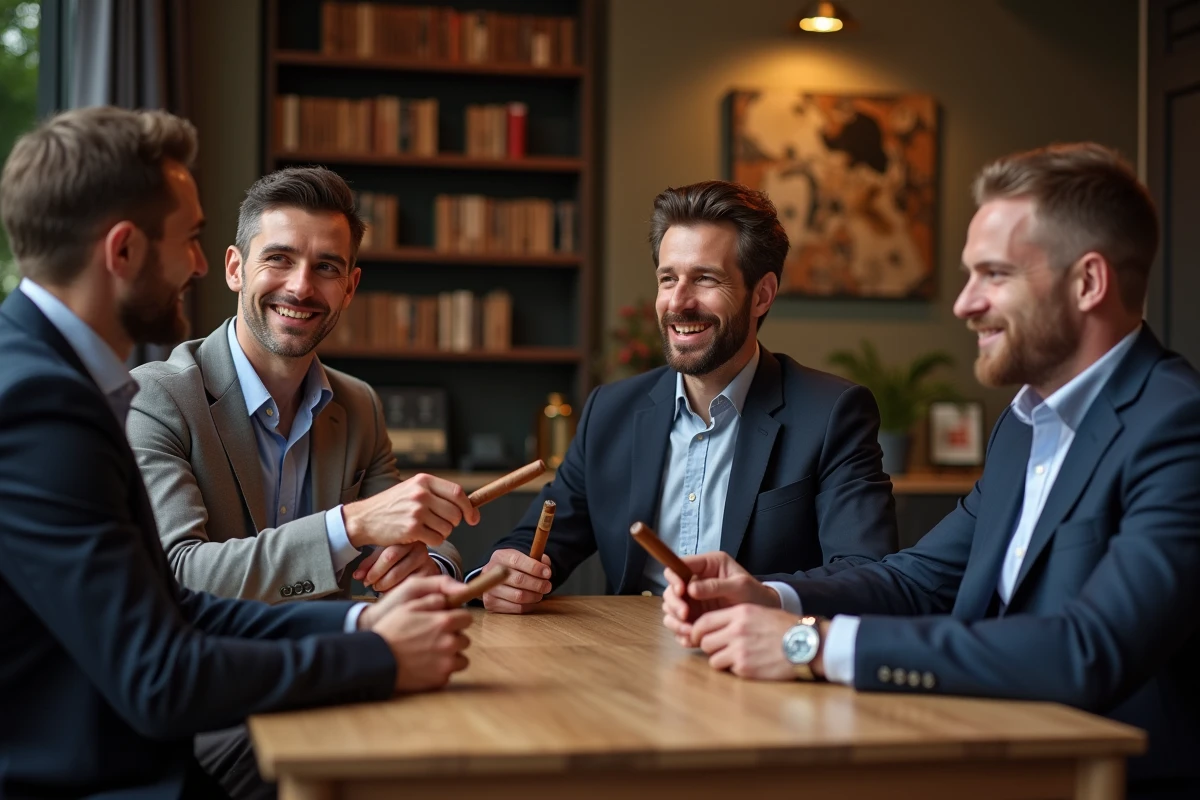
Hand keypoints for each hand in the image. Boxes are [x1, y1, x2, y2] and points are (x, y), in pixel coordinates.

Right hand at [342, 474, 479, 548]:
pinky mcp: (412, 528)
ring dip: (442, 533)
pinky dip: (433, 541)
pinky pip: (437, 539)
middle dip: (453, 523)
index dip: (469, 507)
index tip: (473, 518)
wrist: (365, 518)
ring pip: (448, 528)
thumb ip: (437, 493)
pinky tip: (420, 536)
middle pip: (455, 513)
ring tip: (426, 529)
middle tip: (440, 524)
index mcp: (424, 481)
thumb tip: (468, 506)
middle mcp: (421, 494)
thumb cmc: (391, 505)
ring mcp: (417, 511)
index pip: (458, 493)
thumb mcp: (412, 489)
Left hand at [354, 543, 440, 592]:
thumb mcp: (386, 556)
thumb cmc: (402, 560)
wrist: (424, 566)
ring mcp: (427, 562)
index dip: (373, 569)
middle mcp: (419, 548)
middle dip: (377, 576)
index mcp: (407, 539)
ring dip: (385, 585)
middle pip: (393, 563)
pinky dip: (396, 590)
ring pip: (400, 577)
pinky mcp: (430, 576)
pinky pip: (409, 585)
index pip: (388, 554)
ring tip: (379, 588)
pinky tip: (392, 591)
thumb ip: (371, 564)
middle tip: (370, 584)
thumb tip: (356, 576)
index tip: (363, 578)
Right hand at [358, 575, 473, 691]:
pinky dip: (441, 670)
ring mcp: (447, 663)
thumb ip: (432, 600)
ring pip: (461, 658)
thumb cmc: (391, 631)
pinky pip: (449, 673)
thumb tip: (446, 600)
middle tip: (435, 639)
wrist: (376, 660)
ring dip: (451, 656)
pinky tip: (426, 666)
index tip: (449, 623)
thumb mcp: (408, 607)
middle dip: (453, 638)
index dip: (457, 620)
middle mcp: (450, 642)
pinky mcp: (441, 679)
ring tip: (431, 654)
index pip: (467, 619)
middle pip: (464, 639)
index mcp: (444, 622)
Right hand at [479, 549, 552, 613]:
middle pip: (518, 580)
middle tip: (547, 586)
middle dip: (538, 584)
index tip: (547, 573)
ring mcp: (489, 590)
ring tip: (540, 593)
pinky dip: (528, 605)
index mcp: (500, 556)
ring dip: (534, 596)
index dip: (534, 567)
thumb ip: (536, 559)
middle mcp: (491, 572)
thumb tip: (546, 566)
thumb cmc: (513, 568)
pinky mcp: (491, 604)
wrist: (494, 578)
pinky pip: (516, 608)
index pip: (517, 560)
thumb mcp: (523, 558)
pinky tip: (531, 600)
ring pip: (518, 596)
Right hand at [661, 552, 779, 645]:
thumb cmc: (755, 593)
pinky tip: (690, 639)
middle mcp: (695, 582)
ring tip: (690, 631)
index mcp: (706, 566)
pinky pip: (679, 626)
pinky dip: (681, 634)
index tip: (682, 592)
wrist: (764, 614)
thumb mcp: (740, 586)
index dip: (675, 579)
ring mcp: (693, 602)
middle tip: (685, 615)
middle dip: (674, 604)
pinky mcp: (694, 618)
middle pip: (671, 590)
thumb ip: (715, 586)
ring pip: (671, 610)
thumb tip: (690, 589)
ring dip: (675, 621)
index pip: (678, 566)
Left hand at [688, 604, 803, 680]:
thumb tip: (712, 628)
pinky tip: (751, 664)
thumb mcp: (758, 612)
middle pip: (705, 642)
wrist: (806, 643)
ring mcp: (739, 650)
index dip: (696, 631)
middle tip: (721, 650)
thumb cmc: (784, 628)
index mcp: (739, 613)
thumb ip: (734, 618)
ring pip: (713, 659)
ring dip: (721, 660)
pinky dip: (735, 670)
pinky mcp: (745, 668)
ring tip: (738, 657)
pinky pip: (728, 670)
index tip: (697, 637)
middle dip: (710, 647)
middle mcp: (736, 630)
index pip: (704, 622)